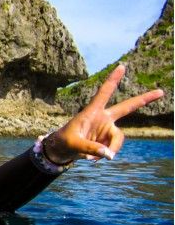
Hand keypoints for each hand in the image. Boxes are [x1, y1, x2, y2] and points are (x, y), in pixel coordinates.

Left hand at [44, 64, 164, 162]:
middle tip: (161, 91)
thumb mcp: (73, 145)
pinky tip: (91, 158)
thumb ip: (90, 148)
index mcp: (92, 111)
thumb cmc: (64, 142)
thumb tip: (109, 154)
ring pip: (118, 139)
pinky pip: (112, 149)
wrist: (63, 150)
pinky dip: (104, 155)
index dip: (112, 80)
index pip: (103, 93)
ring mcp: (107, 128)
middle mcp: (103, 118)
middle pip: (127, 107)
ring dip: (110, 149)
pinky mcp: (109, 139)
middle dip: (144, 99)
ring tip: (91, 158)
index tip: (121, 66)